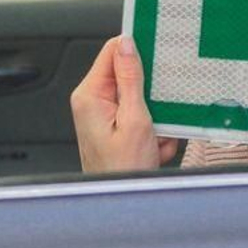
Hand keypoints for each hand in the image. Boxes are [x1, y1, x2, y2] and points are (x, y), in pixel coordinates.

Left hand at [70, 35, 177, 172]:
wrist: (123, 203)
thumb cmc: (122, 170)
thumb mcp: (134, 119)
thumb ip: (130, 78)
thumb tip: (126, 44)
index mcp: (90, 95)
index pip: (112, 51)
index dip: (136, 50)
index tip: (157, 53)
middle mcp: (92, 102)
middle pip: (128, 75)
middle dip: (150, 94)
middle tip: (156, 114)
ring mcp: (103, 115)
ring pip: (140, 98)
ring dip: (155, 117)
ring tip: (154, 139)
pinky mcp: (115, 127)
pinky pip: (141, 116)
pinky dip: (153, 131)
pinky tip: (153, 148)